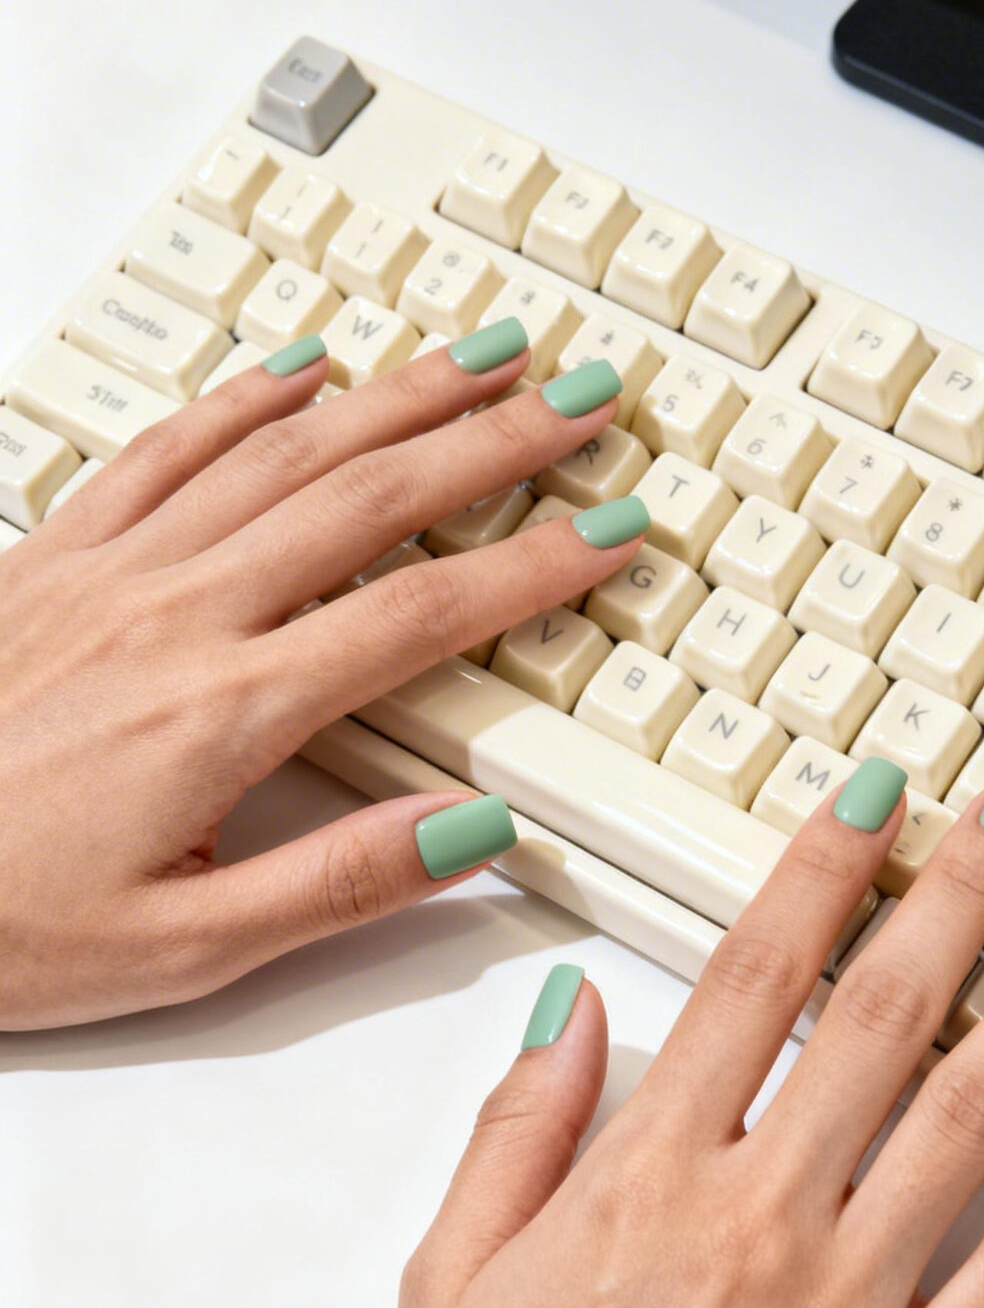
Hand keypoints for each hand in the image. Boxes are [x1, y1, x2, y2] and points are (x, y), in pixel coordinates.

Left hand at [0, 330, 645, 1028]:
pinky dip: (245, 396)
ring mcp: (110, 572)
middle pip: (370, 499)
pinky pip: (165, 447)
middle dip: (493, 441)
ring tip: (483, 356)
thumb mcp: (185, 951)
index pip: (419, 615)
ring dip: (397, 395)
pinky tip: (303, 363)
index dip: (530, 567)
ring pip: (283, 450)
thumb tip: (471, 831)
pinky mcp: (52, 557)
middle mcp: (176, 616)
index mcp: (224, 713)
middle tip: (579, 399)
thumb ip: (339, 885)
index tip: (605, 531)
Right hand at [246, 766, 983, 1307]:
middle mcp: (758, 1222)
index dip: (825, 866)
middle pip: (884, 1010)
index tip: (878, 798)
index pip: (759, 973)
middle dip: (961, 886)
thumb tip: (577, 1005)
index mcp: (643, 1178)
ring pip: (973, 1112)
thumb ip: (518, 1125)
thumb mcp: (446, 1277)